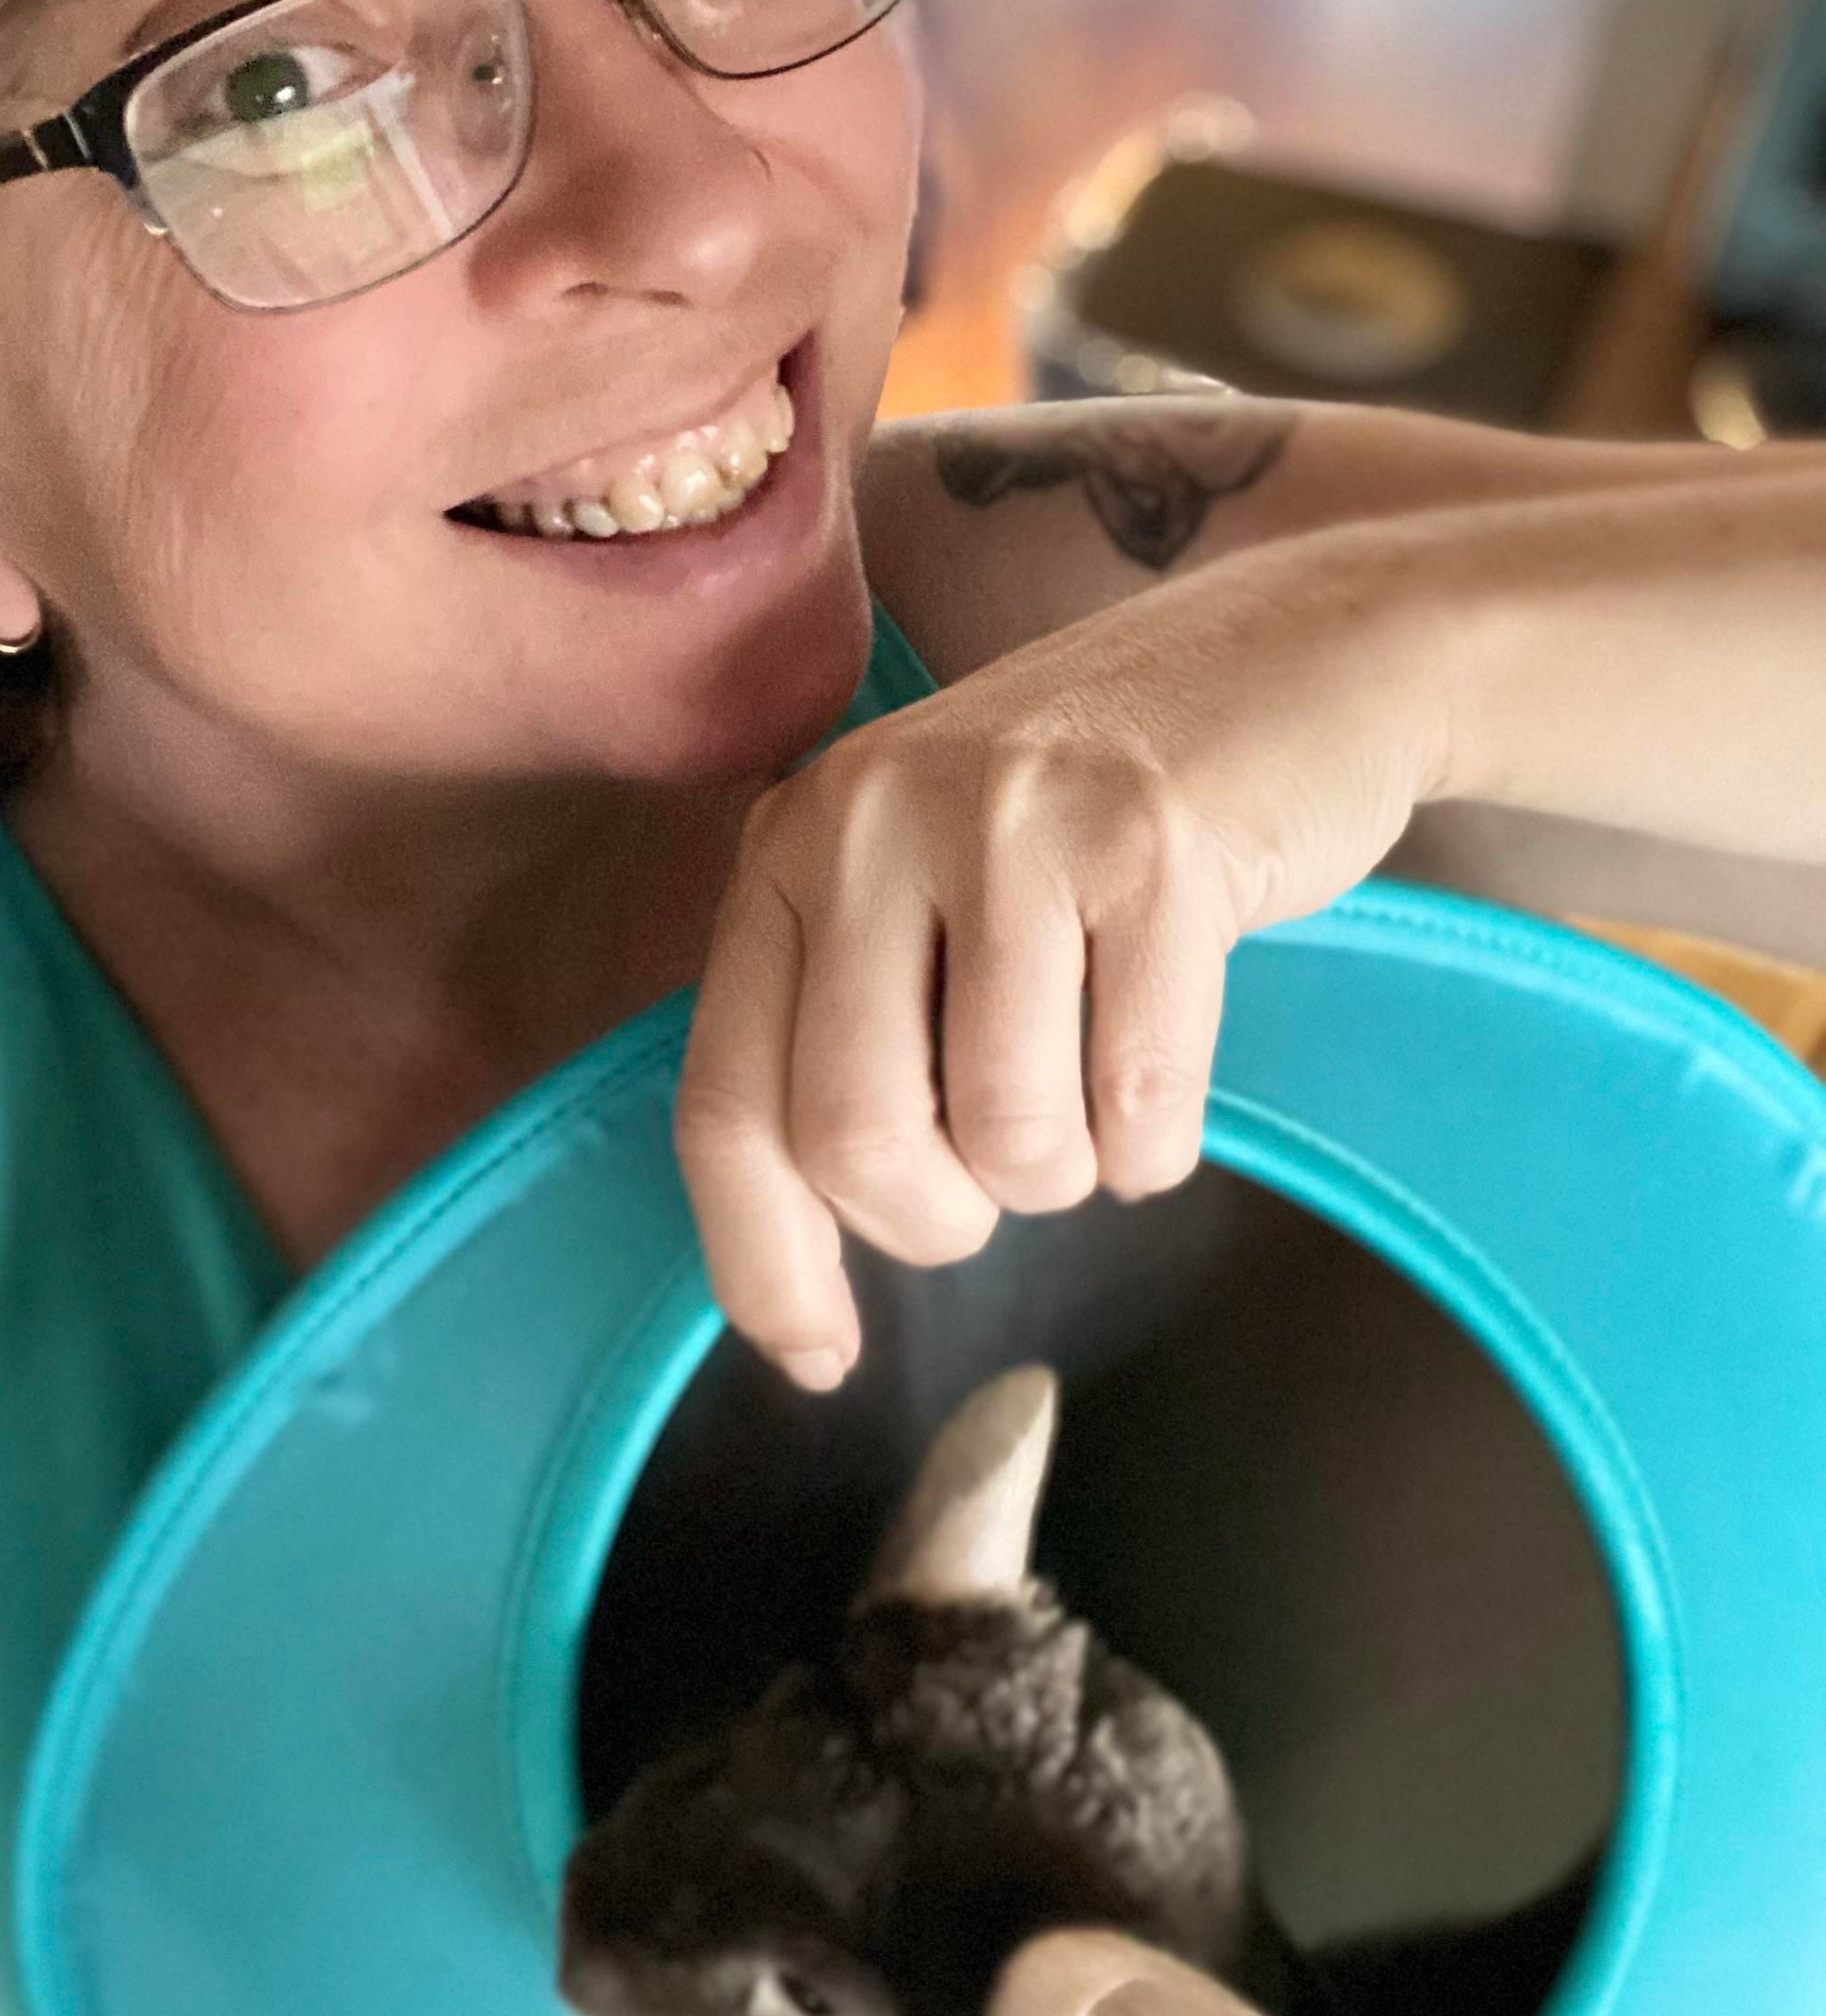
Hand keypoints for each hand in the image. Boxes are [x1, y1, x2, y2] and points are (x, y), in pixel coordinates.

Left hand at [674, 534, 1450, 1386]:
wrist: (1290, 658)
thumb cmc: (1085, 823)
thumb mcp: (917, 891)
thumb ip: (837, 1043)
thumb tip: (792, 1301)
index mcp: (789, 846)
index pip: (724, 1103)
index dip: (763, 1260)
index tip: (820, 1357)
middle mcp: (871, 818)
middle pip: (853, 1140)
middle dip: (937, 1220)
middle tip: (998, 1183)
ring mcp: (1015, 821)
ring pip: (1005, 1133)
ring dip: (1063, 1178)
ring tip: (1091, 1102)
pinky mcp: (1158, 846)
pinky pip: (1140, 1104)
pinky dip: (1156, 1146)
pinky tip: (1162, 1076)